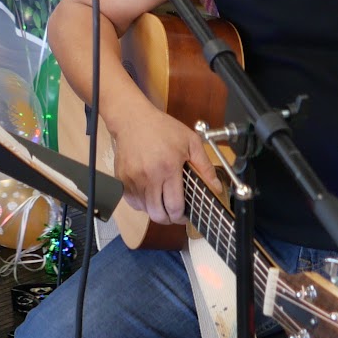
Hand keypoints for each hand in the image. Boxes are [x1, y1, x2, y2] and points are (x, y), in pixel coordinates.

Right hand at [111, 109, 217, 224]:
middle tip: (174, 212)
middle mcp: (149, 177)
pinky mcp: (122, 179)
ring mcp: (132, 179)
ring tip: (162, 200)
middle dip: (168, 218)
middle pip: (157, 214)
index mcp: (168, 168)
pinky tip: (149, 194)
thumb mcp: (190, 142)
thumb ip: (205, 166)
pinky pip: (132, 202)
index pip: (174, 206)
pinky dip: (142, 203)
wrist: (133, 119)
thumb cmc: (162, 128)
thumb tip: (216, 187)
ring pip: (144, 210)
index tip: (185, 215)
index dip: (181, 217)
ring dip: (155, 210)